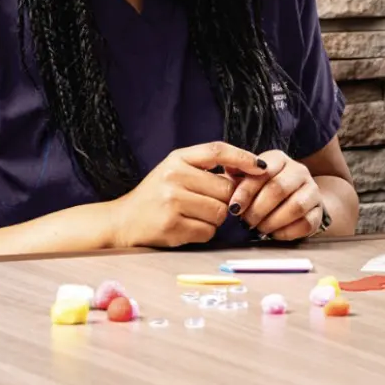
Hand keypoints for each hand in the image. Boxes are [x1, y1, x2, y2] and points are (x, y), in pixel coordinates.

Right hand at [109, 142, 267, 248]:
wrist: (122, 221)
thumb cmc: (156, 196)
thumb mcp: (176, 171)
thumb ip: (206, 169)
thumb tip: (250, 172)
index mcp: (177, 159)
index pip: (217, 151)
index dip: (243, 157)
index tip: (262, 167)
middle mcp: (174, 176)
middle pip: (226, 189)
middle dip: (224, 200)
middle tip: (204, 203)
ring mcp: (172, 201)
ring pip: (220, 212)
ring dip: (215, 218)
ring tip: (194, 215)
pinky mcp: (172, 226)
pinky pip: (208, 231)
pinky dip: (203, 233)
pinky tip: (186, 227)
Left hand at [228, 151, 326, 241]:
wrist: (296, 199)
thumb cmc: (263, 189)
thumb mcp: (248, 178)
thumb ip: (236, 175)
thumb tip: (225, 170)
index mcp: (279, 159)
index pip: (263, 172)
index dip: (246, 192)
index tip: (234, 208)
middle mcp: (299, 171)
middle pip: (279, 189)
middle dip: (258, 209)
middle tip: (246, 222)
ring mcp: (312, 190)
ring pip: (295, 207)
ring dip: (273, 222)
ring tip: (260, 228)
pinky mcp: (319, 211)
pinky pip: (306, 223)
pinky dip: (286, 232)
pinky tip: (274, 234)